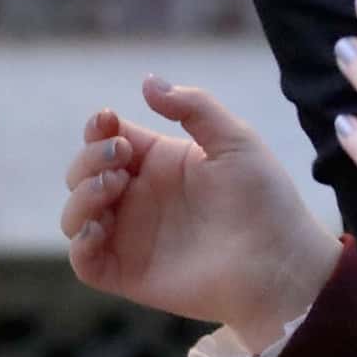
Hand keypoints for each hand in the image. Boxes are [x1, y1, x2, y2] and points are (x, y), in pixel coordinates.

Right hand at [62, 76, 338, 338]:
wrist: (280, 262)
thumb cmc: (265, 200)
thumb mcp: (235, 140)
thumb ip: (194, 106)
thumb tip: (147, 81)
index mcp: (161, 163)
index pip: (109, 138)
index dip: (99, 127)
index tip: (108, 121)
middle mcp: (141, 198)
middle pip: (84, 172)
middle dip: (90, 158)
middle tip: (121, 157)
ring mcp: (132, 237)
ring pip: (75, 213)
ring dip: (81, 195)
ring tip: (111, 186)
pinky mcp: (129, 274)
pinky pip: (84, 261)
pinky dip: (79, 242)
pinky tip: (99, 226)